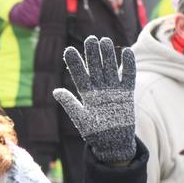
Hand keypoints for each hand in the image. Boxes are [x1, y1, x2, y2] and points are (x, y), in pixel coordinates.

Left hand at [52, 36, 137, 164]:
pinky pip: (128, 76)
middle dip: (92, 54)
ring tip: (105, 41)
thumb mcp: (81, 119)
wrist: (113, 143)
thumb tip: (56, 91)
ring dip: (108, 55)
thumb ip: (70, 104)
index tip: (69, 50)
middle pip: (96, 67)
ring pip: (110, 68)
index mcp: (86, 94)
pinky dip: (128, 65)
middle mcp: (99, 89)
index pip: (79, 75)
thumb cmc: (94, 133)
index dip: (75, 63)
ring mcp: (113, 90)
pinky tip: (126, 52)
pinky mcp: (126, 94)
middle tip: (90, 39)